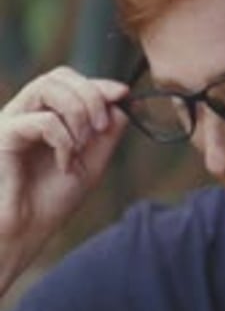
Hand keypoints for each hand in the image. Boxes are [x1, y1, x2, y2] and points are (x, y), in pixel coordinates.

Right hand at [0, 66, 128, 289]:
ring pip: (47, 87)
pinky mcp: (4, 135)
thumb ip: (107, 133)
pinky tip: (65, 165)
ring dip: (78, 111)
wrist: (25, 233)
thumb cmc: (51, 201)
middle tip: (102, 127)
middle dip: (90, 95)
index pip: (70, 82)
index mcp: (44, 115)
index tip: (124, 93)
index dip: (98, 84)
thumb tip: (125, 101)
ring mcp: (12, 121)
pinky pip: (42, 120)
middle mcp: (25, 112)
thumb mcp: (91, 163)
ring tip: (84, 143)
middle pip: (59, 76)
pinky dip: (63, 140)